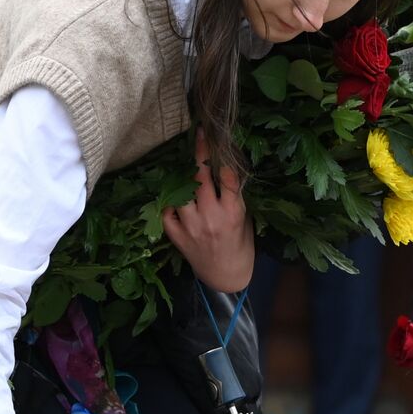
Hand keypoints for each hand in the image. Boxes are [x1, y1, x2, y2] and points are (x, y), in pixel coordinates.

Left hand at [163, 131, 254, 292]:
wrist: (227, 276)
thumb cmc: (241, 246)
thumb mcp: (246, 220)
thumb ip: (234, 198)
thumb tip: (224, 170)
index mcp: (233, 212)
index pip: (226, 176)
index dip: (219, 154)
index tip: (216, 139)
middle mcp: (211, 217)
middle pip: (200, 177)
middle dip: (199, 153)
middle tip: (199, 137)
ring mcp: (192, 227)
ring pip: (180, 192)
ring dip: (182, 177)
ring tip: (184, 167)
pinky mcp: (178, 237)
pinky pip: (167, 213)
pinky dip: (169, 203)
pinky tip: (175, 197)